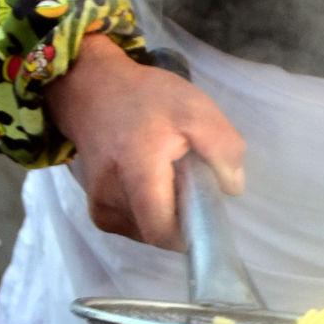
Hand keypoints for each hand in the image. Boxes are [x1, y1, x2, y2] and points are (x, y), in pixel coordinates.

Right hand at [44, 33, 246, 248]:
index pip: (161, 230)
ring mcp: (99, 206)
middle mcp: (110, 196)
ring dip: (166, 213)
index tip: (206, 208)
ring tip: (168, 178)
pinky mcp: (97, 209)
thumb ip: (222, 147)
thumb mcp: (196, 109)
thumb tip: (231, 189)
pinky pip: (133, 225)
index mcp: (136, 170)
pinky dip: (150, 213)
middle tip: (190, 183)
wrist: (92, 91)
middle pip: (157, 233)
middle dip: (181, 217)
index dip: (189, 232)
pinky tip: (153, 187)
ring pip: (146, 231)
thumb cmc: (146, 98)